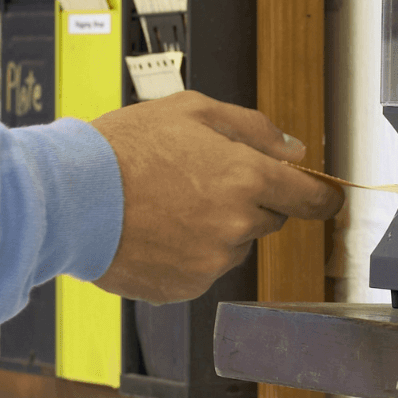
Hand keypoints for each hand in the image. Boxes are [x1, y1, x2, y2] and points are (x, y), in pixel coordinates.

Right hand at [91, 91, 343, 303]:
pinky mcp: (185, 287)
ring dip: (217, 228)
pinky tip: (156, 230)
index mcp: (245, 178)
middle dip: (249, 201)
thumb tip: (295, 148)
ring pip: (234, 245)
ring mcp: (210, 262)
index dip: (322, 197)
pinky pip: (203, 270)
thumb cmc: (124, 147)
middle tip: (202, 181)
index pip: (310, 197)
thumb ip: (253, 128)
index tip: (328, 198)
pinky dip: (188, 253)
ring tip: (168, 204)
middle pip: (269, 219)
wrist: (69, 197)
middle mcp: (235, 224)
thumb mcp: (191, 110)